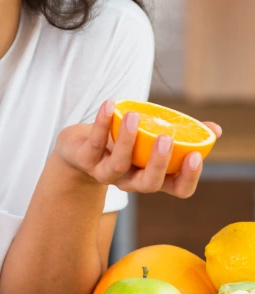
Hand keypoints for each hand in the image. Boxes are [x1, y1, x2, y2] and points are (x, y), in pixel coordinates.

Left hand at [55, 99, 221, 197]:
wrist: (78, 147)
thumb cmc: (124, 142)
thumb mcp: (152, 137)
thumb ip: (182, 134)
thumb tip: (215, 129)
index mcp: (153, 177)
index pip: (178, 189)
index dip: (188, 177)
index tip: (196, 155)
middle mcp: (131, 181)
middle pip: (149, 184)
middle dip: (159, 163)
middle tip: (167, 139)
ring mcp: (106, 173)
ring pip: (118, 165)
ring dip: (127, 140)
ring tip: (134, 115)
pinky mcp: (85, 159)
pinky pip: (94, 143)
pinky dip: (102, 122)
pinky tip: (110, 104)